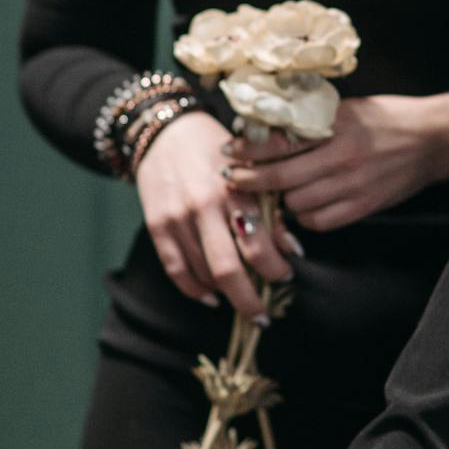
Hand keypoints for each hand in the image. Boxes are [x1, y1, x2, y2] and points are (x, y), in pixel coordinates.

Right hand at [135, 110, 293, 317]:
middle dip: (249, 300)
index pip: (258, 244)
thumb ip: (273, 207)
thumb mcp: (254, 169)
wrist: (168, 132)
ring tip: (241, 297)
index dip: (275, 269)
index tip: (286, 276)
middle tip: (263, 316)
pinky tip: (212, 296)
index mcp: (236, 188)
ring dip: (226, 293)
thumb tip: (292, 249)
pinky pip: (176, 271)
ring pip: (203, 274)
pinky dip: (195, 290)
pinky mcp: (157, 226)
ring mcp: (177, 218)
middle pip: (228, 270)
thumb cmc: (220, 149)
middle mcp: (205, 205)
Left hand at [223, 93, 448, 230]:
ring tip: (274, 191)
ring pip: (297, 204)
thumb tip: (267, 131)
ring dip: (281, 200)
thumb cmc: (388, 118)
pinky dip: (306, 215)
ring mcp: (354, 185)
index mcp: (337, 125)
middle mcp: (343, 156)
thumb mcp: (349, 108)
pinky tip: (305, 204)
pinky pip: (320, 221)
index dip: (249, 149)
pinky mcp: (364, 206)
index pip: (280, 141)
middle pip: (281, 179)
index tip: (229, 150)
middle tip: (232, 179)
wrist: (434, 139)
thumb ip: (313, 121)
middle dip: (250, 181)